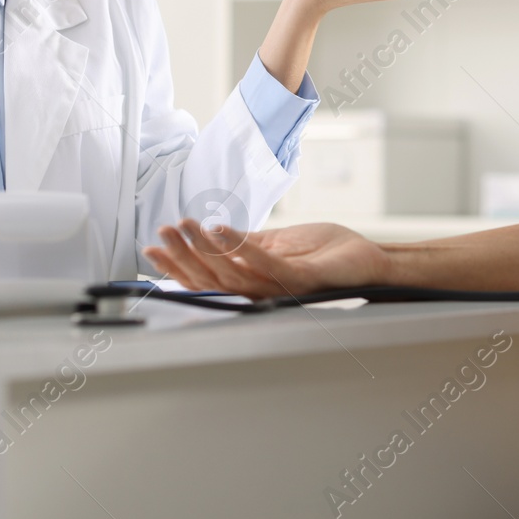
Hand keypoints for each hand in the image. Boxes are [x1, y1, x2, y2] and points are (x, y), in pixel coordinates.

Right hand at [143, 220, 392, 299]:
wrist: (367, 257)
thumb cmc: (326, 252)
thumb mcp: (276, 243)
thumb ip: (245, 243)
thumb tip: (211, 234)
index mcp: (254, 283)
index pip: (208, 278)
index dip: (178, 266)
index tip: (151, 248)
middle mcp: (264, 292)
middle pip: (213, 280)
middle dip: (183, 257)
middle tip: (161, 234)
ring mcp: (282, 287)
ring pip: (233, 274)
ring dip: (204, 250)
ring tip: (185, 226)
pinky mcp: (302, 278)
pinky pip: (265, 264)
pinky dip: (240, 247)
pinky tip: (220, 228)